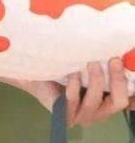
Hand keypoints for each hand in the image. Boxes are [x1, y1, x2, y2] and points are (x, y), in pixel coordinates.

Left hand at [4, 58, 130, 127]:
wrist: (36, 77)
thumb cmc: (64, 69)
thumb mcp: (85, 65)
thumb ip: (100, 62)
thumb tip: (114, 46)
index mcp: (107, 101)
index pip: (126, 99)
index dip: (130, 87)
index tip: (124, 62)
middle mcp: (98, 111)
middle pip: (117, 102)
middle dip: (117, 80)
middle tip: (114, 59)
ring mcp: (81, 115)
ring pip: (94, 101)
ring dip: (95, 79)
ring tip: (92, 61)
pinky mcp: (63, 114)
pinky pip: (72, 99)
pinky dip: (74, 83)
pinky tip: (72, 69)